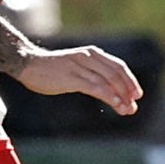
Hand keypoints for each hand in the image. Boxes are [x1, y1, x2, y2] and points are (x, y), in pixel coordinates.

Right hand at [13, 44, 142, 115]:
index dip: (130, 80)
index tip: (137, 95)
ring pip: (107, 82)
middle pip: (116, 73)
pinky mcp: (71, 77)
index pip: (118, 66)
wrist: (27, 64)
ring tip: (127, 110)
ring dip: (120, 97)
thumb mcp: (75, 66)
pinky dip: (108, 95)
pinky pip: (95, 87)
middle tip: (134, 105)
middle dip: (128, 90)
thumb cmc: (50, 68)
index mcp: (91, 53)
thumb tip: (107, 89)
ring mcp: (79, 67)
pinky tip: (116, 104)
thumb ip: (91, 73)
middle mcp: (88, 57)